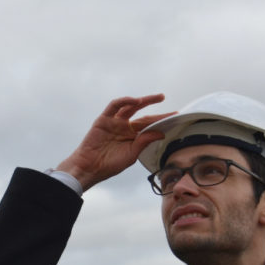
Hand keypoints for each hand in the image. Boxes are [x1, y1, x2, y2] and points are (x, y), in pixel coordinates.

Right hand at [56, 94, 174, 190]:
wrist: (90, 167)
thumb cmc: (109, 164)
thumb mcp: (131, 155)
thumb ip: (144, 142)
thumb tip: (160, 133)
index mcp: (132, 137)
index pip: (149, 126)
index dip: (161, 121)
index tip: (174, 116)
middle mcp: (124, 127)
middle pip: (142, 114)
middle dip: (154, 106)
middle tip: (163, 97)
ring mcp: (114, 122)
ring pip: (130, 107)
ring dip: (142, 100)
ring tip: (154, 98)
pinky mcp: (104, 119)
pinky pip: (114, 106)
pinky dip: (124, 101)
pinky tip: (135, 101)